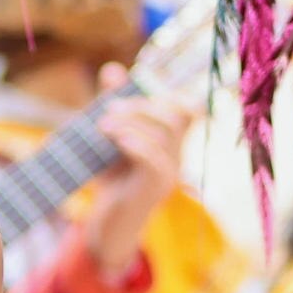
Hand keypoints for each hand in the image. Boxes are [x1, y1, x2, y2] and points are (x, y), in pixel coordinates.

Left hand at [71, 84, 187, 285]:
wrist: (107, 223)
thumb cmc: (111, 179)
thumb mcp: (109, 137)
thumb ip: (114, 104)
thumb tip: (113, 69)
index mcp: (170, 141)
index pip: (189, 108)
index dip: (172, 92)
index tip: (141, 86)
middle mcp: (177, 154)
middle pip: (176, 113)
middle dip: (141, 104)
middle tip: (108, 109)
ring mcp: (171, 171)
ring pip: (165, 132)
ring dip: (132, 121)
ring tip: (103, 126)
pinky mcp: (157, 187)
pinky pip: (155, 158)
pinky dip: (134, 143)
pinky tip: (115, 140)